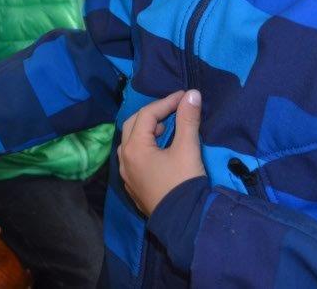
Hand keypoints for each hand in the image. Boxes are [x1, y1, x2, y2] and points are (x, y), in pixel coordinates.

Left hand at [118, 89, 205, 215]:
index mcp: (134, 148)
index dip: (166, 102)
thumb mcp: (187, 149)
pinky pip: (133, 158)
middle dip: (152, 115)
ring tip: (165, 130)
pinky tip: (160, 150)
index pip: (147, 115)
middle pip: (133, 125)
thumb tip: (192, 94)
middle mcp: (124, 159)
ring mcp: (126, 174)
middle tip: (172, 111)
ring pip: (131, 142)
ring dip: (146, 131)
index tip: (184, 97)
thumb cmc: (184, 183)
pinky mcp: (133, 186)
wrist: (184, 222)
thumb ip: (188, 119)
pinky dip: (145, 147)